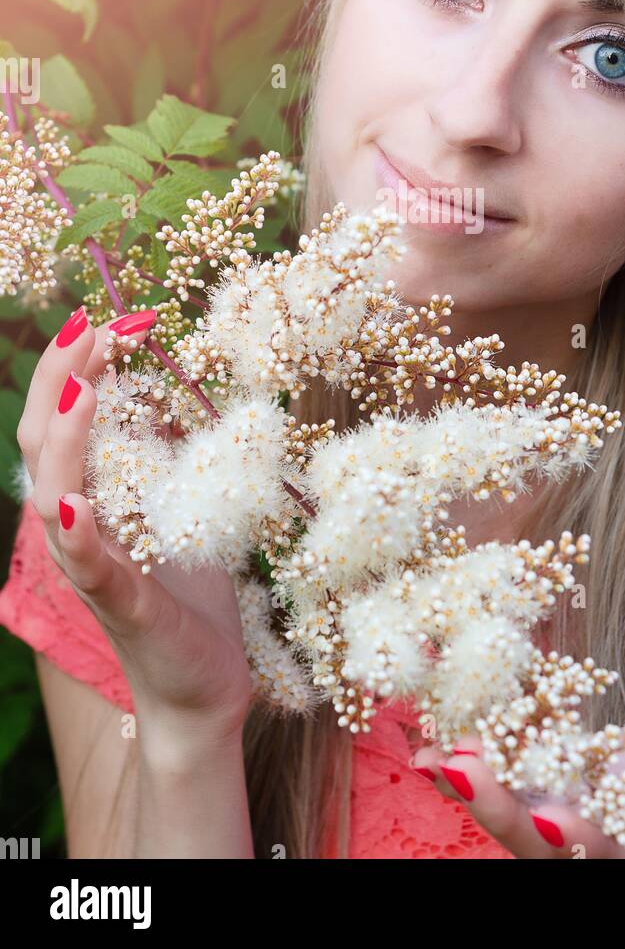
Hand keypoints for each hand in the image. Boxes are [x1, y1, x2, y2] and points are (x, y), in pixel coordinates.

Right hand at [17, 306, 253, 741]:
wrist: (202, 684)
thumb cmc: (187, 593)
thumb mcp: (180, 506)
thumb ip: (165, 455)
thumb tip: (168, 389)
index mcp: (88, 499)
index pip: (61, 422)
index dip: (76, 368)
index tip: (110, 320)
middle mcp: (77, 530)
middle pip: (41, 446)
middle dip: (61, 380)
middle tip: (93, 327)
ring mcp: (93, 569)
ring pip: (54, 497)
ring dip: (66, 441)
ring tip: (82, 391)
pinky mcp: (124, 607)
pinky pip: (91, 570)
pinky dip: (80, 534)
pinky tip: (78, 504)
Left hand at [410, 720, 624, 857]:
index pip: (619, 859)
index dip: (589, 845)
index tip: (558, 821)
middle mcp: (601, 842)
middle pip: (540, 843)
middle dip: (498, 809)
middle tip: (456, 766)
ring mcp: (569, 807)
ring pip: (509, 802)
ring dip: (469, 771)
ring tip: (426, 736)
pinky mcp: (550, 771)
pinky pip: (504, 754)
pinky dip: (471, 731)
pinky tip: (431, 705)